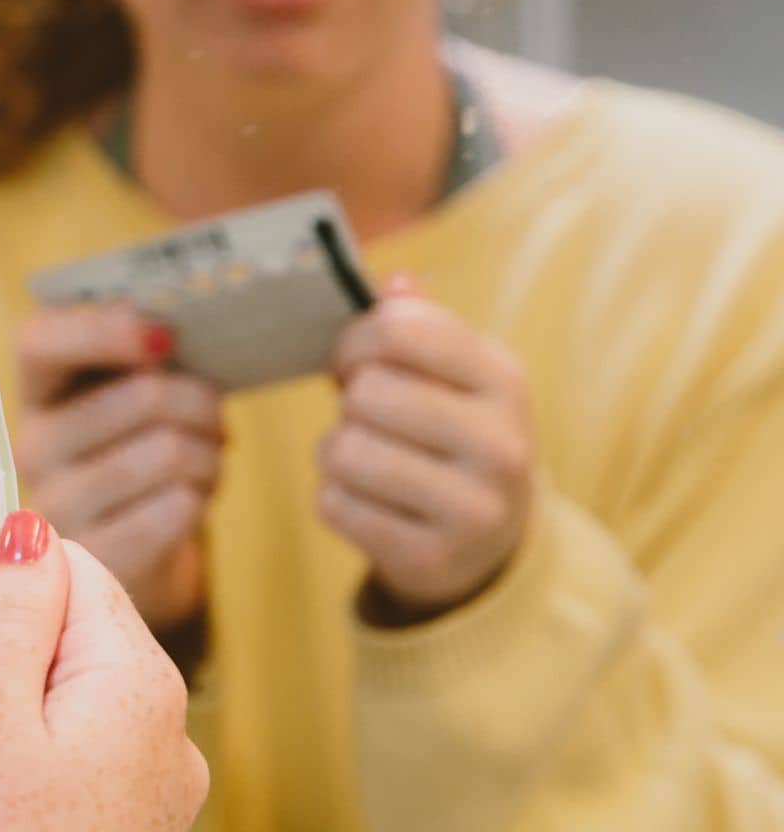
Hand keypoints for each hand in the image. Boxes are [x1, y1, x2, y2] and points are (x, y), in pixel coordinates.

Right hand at [0, 510, 207, 829]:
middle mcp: (165, 732)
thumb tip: (32, 529)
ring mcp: (150, 786)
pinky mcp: (125, 823)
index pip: (72, 567)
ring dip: (2, 691)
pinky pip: (74, 748)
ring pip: (68, 693)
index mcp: (138, 683)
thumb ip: (12, 614)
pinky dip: (22, 741)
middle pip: (73, 631)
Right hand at [13, 302, 224, 634]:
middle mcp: (32, 446)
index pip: (40, 342)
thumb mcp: (128, 394)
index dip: (102, 330)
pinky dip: (201, 497)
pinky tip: (190, 500)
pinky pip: (177, 507)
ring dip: (208, 453)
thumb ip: (140, 353)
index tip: (165, 336)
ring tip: (205, 459)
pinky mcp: (96, 558)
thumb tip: (162, 328)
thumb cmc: (139, 450)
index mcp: (36, 391)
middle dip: (200, 401)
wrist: (135, 551)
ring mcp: (58, 506)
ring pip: (170, 452)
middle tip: (213, 416)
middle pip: (143, 396)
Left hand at [319, 275, 535, 623]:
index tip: (358, 360)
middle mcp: (503, 444)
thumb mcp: (451, 373)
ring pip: (345, 450)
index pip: (401, 329)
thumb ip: (417, 322)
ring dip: (336, 451)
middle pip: (368, 392)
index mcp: (505, 379)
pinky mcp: (432, 558)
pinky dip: (334, 498)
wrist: (485, 542)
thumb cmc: (448, 431)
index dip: (357, 340)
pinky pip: (334, 505)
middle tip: (366, 416)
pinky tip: (368, 501)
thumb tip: (393, 282)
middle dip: (350, 401)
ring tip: (366, 458)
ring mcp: (474, 509)